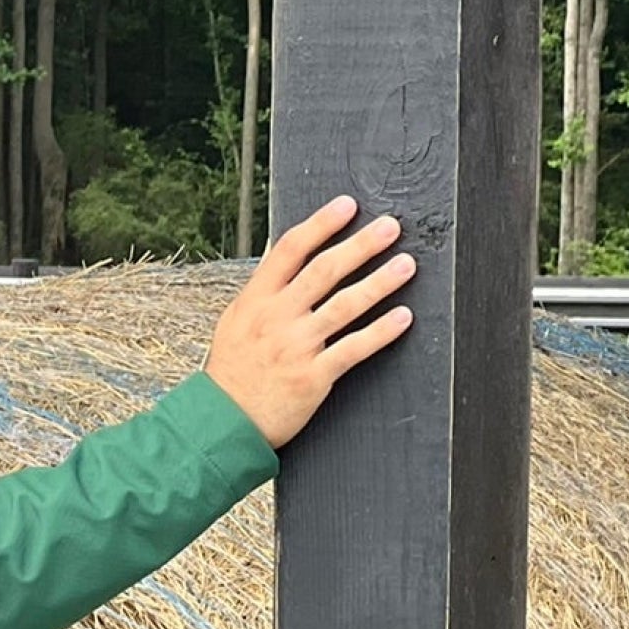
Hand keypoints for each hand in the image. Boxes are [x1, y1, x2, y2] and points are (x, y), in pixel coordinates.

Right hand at [205, 195, 416, 448]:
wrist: (222, 422)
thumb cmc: (231, 373)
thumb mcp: (236, 322)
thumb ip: (265, 292)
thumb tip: (293, 260)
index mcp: (256, 300)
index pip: (290, 250)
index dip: (321, 224)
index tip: (347, 206)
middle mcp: (276, 318)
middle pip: (324, 271)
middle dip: (361, 245)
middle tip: (390, 227)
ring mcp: (296, 347)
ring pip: (344, 305)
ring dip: (380, 282)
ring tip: (406, 264)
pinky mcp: (313, 377)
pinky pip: (354, 348)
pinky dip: (381, 331)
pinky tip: (403, 317)